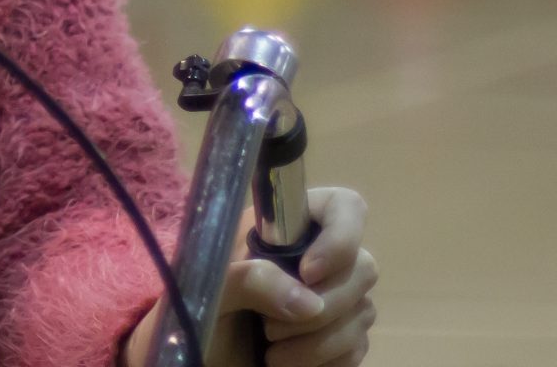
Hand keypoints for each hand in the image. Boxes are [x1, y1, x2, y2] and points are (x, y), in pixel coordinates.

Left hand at [124, 187, 375, 366]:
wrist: (193, 362)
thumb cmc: (192, 316)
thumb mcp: (206, 291)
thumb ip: (248, 280)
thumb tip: (307, 302)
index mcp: (282, 231)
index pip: (343, 206)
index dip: (341, 235)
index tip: (308, 273)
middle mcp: (314, 259)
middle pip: (363, 266)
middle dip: (323, 306)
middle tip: (270, 328)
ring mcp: (331, 301)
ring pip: (364, 312)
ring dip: (318, 342)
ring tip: (271, 352)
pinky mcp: (339, 340)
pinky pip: (359, 348)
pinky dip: (327, 362)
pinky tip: (289, 364)